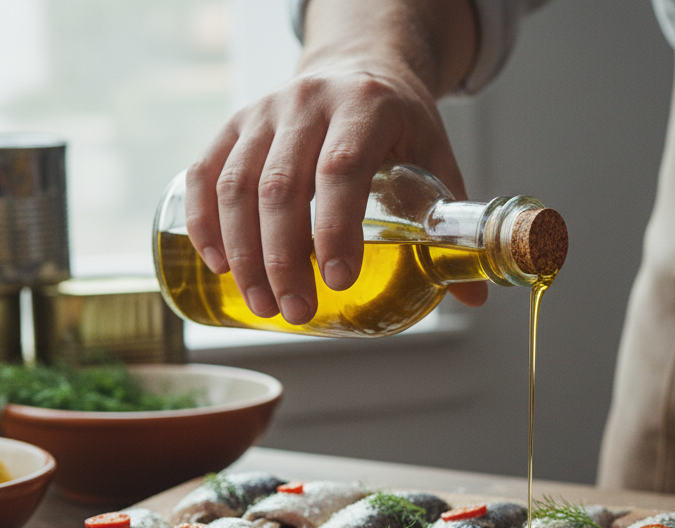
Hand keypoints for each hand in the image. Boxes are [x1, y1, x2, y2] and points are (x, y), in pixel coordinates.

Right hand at [183, 0, 485, 325]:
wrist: (358, 69)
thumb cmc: (399, 124)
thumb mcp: (436, 159)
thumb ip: (449, 223)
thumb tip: (470, 298)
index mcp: (366, 106)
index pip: (342, 168)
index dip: (335, 227)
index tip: (338, 280)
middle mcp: (309, 102)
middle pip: (282, 185)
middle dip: (283, 258)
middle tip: (296, 311)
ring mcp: (265, 111)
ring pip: (237, 184)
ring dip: (244, 253)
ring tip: (262, 304)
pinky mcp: (234, 124)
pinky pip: (204, 172)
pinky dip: (206, 221)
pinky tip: (218, 264)